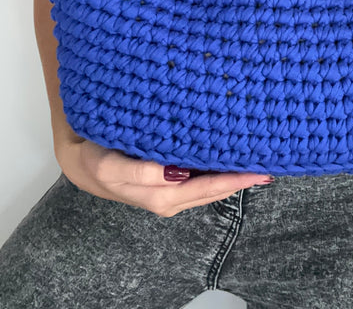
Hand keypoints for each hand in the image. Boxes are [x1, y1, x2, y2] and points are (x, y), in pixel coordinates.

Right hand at [55, 137, 272, 217]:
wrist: (80, 160)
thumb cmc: (97, 159)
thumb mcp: (111, 166)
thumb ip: (141, 171)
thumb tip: (176, 173)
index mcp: (163, 196)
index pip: (210, 188)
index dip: (237, 180)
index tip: (262, 169)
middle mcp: (172, 196)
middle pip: (216, 189)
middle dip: (242, 177)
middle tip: (271, 162)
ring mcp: (172, 189)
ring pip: (210, 184)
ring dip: (233, 174)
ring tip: (258, 159)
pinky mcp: (169, 179)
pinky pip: (200, 177)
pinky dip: (217, 169)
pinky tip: (229, 158)